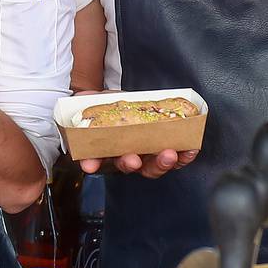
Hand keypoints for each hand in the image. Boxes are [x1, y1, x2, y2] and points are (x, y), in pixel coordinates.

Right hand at [65, 89, 198, 177]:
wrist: (119, 100)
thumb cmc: (103, 106)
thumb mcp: (92, 104)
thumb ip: (85, 113)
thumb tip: (78, 118)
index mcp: (105, 147)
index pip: (97, 160)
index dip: (93, 163)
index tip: (90, 165)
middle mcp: (126, 155)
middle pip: (130, 167)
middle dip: (131, 164)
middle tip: (133, 160)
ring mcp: (146, 153)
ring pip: (153, 166)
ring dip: (161, 162)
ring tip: (168, 154)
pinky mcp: (163, 145)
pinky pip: (175, 156)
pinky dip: (183, 155)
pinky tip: (189, 149)